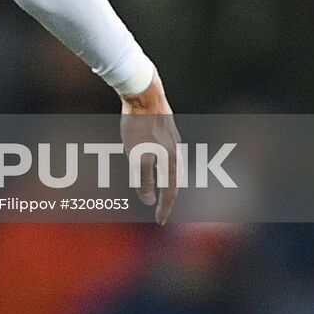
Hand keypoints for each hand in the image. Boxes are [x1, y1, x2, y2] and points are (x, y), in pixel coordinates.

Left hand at [119, 70, 180, 224]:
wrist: (143, 91)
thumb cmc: (139, 124)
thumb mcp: (138, 155)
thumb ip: (144, 179)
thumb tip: (148, 200)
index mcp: (171, 159)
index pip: (170, 191)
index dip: (164, 208)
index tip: (159, 222)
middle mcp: (176, 149)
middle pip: (173, 179)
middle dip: (166, 195)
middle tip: (160, 208)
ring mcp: (172, 137)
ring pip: (169, 164)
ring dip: (164, 178)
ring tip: (158, 187)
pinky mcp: (165, 126)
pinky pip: (164, 150)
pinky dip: (160, 162)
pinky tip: (153, 158)